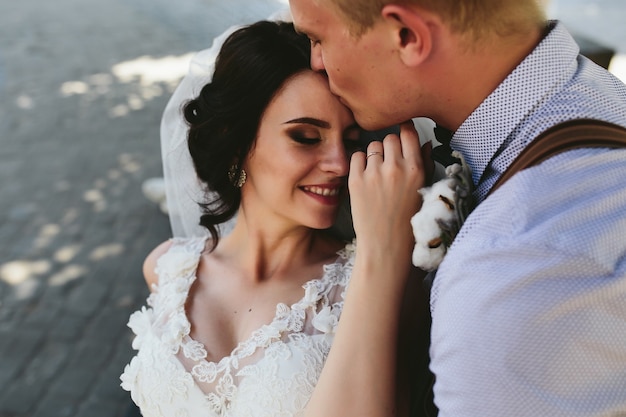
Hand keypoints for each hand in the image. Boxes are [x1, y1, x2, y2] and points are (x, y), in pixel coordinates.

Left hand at [349, 121, 426, 258]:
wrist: (387, 246)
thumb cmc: (408, 220)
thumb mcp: (424, 191)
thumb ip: (426, 164)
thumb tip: (425, 142)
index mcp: (415, 170)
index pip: (409, 133)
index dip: (405, 131)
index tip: (402, 135)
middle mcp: (395, 169)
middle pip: (390, 138)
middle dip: (390, 146)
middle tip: (390, 161)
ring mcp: (374, 174)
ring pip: (373, 146)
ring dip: (375, 154)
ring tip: (378, 173)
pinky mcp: (356, 181)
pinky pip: (356, 156)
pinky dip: (360, 162)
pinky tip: (366, 176)